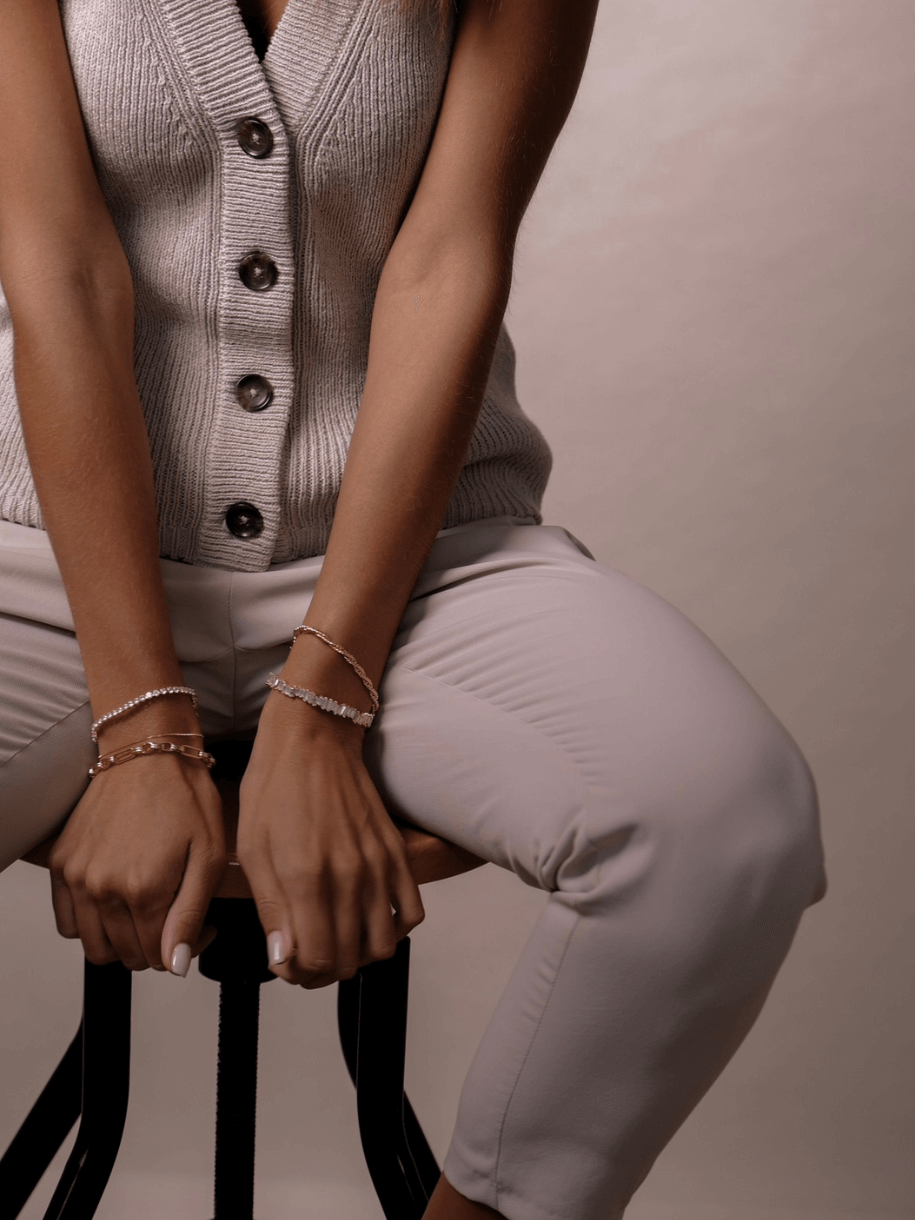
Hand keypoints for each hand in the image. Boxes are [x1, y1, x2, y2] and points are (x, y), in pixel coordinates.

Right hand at [48, 753, 226, 973]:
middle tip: (177, 918)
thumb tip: (176, 963)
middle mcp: (103, 888)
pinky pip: (68, 921)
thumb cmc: (184, 795)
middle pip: (127, 956)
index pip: (159, 957)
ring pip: (95, 946)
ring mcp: (77, 877)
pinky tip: (116, 903)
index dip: (184, 950)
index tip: (200, 927)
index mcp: (143, 889)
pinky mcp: (63, 865)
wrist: (147, 752)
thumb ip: (189, 915)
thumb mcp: (207, 856)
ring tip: (147, 913)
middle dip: (157, 947)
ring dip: (122, 941)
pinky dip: (90, 924)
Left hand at [237, 691, 424, 989]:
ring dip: (356, 956)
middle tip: (303, 954)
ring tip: (334, 939)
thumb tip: (285, 959)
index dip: (298, 973)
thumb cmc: (274, 788)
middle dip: (322, 970)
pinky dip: (393, 930)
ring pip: (381, 946)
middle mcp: (350, 876)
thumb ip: (272, 910)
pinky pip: (411, 913)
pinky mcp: (396, 853)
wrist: (313, 739)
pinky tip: (368, 920)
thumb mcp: (253, 850)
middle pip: (349, 961)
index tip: (284, 960)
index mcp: (307, 877)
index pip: (316, 961)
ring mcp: (379, 865)